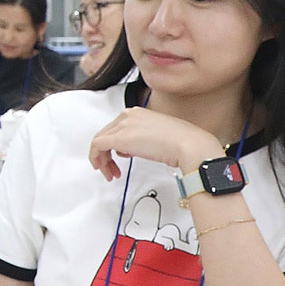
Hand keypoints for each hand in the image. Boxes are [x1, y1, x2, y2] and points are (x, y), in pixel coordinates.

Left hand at [88, 107, 224, 180]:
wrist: (189, 144)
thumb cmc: (181, 142)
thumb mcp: (156, 136)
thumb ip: (141, 138)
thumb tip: (130, 149)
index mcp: (137, 112)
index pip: (115, 128)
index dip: (113, 146)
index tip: (118, 159)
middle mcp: (127, 115)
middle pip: (105, 134)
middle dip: (106, 155)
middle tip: (111, 169)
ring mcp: (122, 125)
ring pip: (99, 141)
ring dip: (103, 160)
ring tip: (111, 173)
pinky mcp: (119, 138)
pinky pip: (97, 147)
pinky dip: (96, 159)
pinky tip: (105, 170)